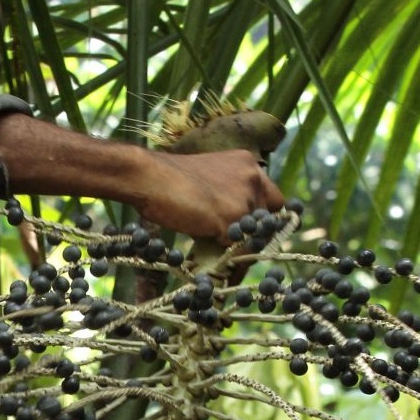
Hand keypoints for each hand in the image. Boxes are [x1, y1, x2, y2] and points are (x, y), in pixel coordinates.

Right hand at [135, 149, 284, 242]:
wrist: (148, 176)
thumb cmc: (169, 179)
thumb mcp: (208, 180)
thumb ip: (229, 196)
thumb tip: (238, 230)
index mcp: (247, 163)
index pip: (272, 200)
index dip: (259, 219)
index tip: (247, 234)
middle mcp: (253, 177)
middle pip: (267, 221)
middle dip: (252, 237)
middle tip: (233, 249)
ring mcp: (244, 197)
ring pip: (253, 237)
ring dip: (237, 249)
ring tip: (216, 255)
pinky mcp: (231, 217)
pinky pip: (236, 247)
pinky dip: (224, 253)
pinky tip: (207, 253)